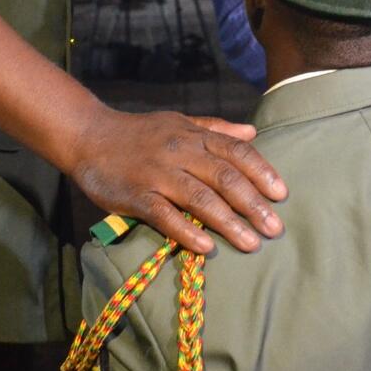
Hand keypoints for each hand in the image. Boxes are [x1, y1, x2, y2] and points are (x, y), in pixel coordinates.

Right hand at [67, 108, 286, 253]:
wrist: (89, 135)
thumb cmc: (140, 133)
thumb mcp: (179, 122)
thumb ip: (216, 129)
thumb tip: (252, 132)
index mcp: (194, 136)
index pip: (236, 152)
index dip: (261, 173)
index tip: (281, 195)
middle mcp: (180, 152)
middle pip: (225, 178)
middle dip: (253, 205)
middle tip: (274, 229)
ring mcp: (158, 174)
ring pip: (200, 198)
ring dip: (229, 223)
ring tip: (251, 244)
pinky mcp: (136, 195)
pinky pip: (165, 215)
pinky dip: (186, 231)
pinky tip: (206, 247)